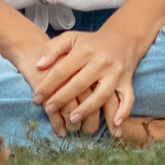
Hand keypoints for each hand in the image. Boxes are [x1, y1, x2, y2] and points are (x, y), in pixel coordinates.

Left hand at [23, 25, 142, 135]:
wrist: (122, 39)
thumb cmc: (90, 43)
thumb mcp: (71, 38)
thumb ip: (52, 48)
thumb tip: (38, 65)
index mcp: (85, 51)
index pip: (63, 70)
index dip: (48, 85)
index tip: (37, 98)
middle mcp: (101, 62)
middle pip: (80, 83)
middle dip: (63, 98)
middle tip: (48, 109)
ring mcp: (115, 73)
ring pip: (102, 94)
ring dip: (88, 109)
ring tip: (73, 119)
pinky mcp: (127, 82)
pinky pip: (128, 99)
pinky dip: (123, 112)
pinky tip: (115, 126)